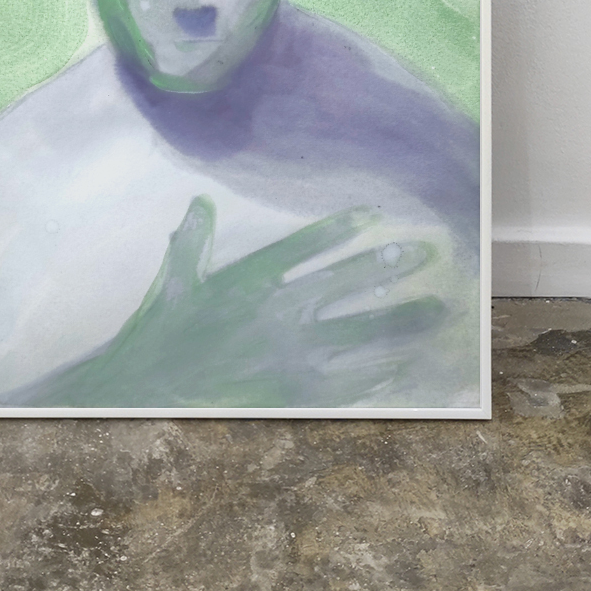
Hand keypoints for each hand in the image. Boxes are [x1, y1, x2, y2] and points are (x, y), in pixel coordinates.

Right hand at [8, 196, 443, 407]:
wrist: (152, 388)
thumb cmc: (163, 331)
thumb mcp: (175, 281)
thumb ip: (192, 240)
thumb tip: (200, 201)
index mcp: (250, 281)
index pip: (305, 248)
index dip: (341, 229)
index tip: (375, 215)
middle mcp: (277, 313)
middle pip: (345, 285)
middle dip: (387, 267)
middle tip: (425, 254)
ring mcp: (289, 353)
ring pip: (359, 333)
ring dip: (400, 321)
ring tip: (438, 310)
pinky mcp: (294, 389)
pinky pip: (348, 380)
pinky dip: (380, 372)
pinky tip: (408, 365)